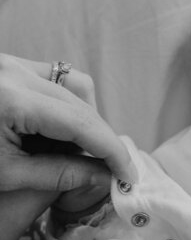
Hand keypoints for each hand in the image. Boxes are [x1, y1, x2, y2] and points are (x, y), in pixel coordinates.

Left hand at [0, 54, 133, 193]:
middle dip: (99, 138)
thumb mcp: (6, 174)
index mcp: (9, 98)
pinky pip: (55, 77)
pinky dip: (67, 105)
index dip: (110, 150)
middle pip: (81, 101)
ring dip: (85, 119)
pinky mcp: (9, 65)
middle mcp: (12, 70)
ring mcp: (10, 63)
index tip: (129, 175)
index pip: (79, 122)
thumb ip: (60, 174)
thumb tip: (107, 176)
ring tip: (76, 151)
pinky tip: (59, 132)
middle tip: (108, 170)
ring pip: (74, 84)